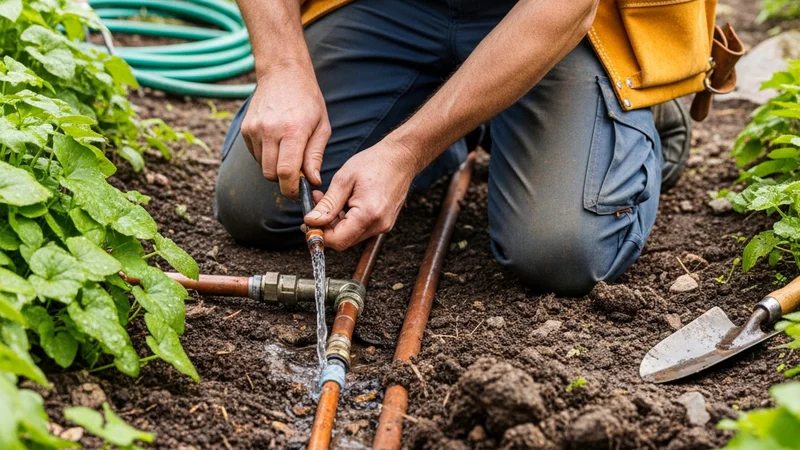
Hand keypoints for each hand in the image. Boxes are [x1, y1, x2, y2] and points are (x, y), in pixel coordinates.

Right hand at [240, 65, 329, 198]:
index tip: (299, 194)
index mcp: (293, 130)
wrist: (283, 72)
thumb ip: (315, 156)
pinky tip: (277, 141)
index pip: (287, 172)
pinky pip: (255, 155)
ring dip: (275, 167)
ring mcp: (255, 129)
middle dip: (284, 181)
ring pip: (262, 166)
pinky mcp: (245, 129)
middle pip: (271, 174)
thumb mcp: (322, 126)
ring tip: (288, 151)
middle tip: (296, 176)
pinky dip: (266, 156)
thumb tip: (312, 181)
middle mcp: (270, 130)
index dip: (292, 189)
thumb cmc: (308, 100)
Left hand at [304, 140, 418, 250]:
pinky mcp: (384, 222)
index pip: (338, 240)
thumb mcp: (344, 180)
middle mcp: (378, 225)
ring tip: (328, 199)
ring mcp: (383, 225)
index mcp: (368, 214)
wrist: (401, 158)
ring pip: (351, 235)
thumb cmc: (375, 163)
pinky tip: (343, 202)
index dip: (319, 234)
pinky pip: (360, 228)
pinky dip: (347, 219)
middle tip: (316, 205)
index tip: (308, 223)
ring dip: (335, 222)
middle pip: (344, 240)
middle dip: (326, 226)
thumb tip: (311, 221)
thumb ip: (327, 204)